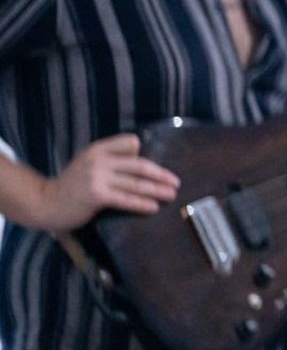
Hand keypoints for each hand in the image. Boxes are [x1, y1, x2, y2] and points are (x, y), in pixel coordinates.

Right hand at [34, 135, 178, 230]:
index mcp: (98, 149)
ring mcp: (97, 177)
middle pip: (139, 165)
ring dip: (157, 190)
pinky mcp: (97, 195)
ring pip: (135, 183)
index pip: (129, 143)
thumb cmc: (72, 186)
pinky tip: (153, 207)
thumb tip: (139, 157)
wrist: (46, 203)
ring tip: (171, 195)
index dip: (144, 153)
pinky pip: (126, 199)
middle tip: (176, 182)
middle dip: (160, 174)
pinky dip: (142, 203)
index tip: (158, 166)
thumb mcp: (89, 164)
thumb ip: (111, 160)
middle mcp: (99, 159)